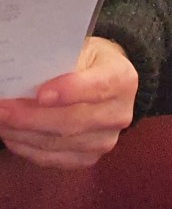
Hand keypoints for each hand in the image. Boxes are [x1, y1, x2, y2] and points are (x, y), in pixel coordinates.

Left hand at [0, 37, 137, 168]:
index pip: (98, 87)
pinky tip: (12, 134)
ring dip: (22, 134)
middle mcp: (118, 114)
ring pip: (57, 143)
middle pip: (72, 121)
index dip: (70, 91)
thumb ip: (61, 61)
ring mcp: (105, 141)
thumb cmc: (90, 62)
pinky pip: (52, 159)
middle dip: (31, 117)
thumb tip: (27, 76)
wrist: (110, 84)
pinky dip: (27, 148)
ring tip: (1, 120)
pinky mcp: (88, 159)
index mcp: (123, 79)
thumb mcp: (83, 49)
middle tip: (3, 108)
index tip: (41, 94)